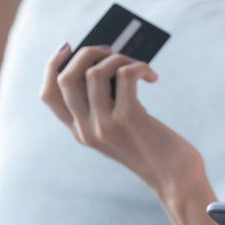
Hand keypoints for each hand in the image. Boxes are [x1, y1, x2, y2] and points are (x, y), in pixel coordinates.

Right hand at [40, 43, 204, 195]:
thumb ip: (107, 104)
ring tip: (138, 67)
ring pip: (94, 72)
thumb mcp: (121, 128)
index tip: (68, 46)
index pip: (48, 94)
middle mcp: (86, 129)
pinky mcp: (129, 118)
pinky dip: (139, 67)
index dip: (53, 65)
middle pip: (66, 78)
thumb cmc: (154, 147)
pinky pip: (125, 75)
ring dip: (118, 58)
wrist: (175, 178)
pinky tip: (152, 77)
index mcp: (80, 132)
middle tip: (111, 50)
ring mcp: (105, 125)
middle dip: (87, 53)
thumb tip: (107, 61)